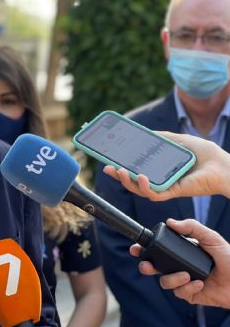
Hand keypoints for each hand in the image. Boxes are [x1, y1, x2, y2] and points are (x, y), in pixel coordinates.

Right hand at [103, 131, 229, 200]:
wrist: (223, 165)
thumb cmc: (205, 154)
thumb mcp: (179, 140)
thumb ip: (163, 137)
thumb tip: (146, 132)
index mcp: (160, 169)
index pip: (137, 169)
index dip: (121, 166)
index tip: (109, 160)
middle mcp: (161, 180)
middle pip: (134, 182)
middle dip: (118, 176)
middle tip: (108, 168)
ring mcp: (166, 187)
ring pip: (140, 190)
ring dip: (127, 182)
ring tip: (120, 171)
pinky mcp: (174, 192)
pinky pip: (155, 194)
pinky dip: (145, 187)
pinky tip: (141, 176)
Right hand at [129, 218, 229, 307]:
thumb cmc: (229, 258)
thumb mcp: (211, 238)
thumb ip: (192, 227)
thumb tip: (171, 222)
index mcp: (180, 251)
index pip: (158, 248)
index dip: (144, 248)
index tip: (136, 248)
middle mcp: (178, 265)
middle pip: (153, 266)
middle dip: (146, 266)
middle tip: (147, 266)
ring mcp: (183, 280)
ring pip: (164, 281)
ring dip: (172, 279)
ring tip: (186, 276)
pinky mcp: (189, 294)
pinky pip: (179, 292)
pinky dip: (187, 288)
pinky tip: (199, 283)